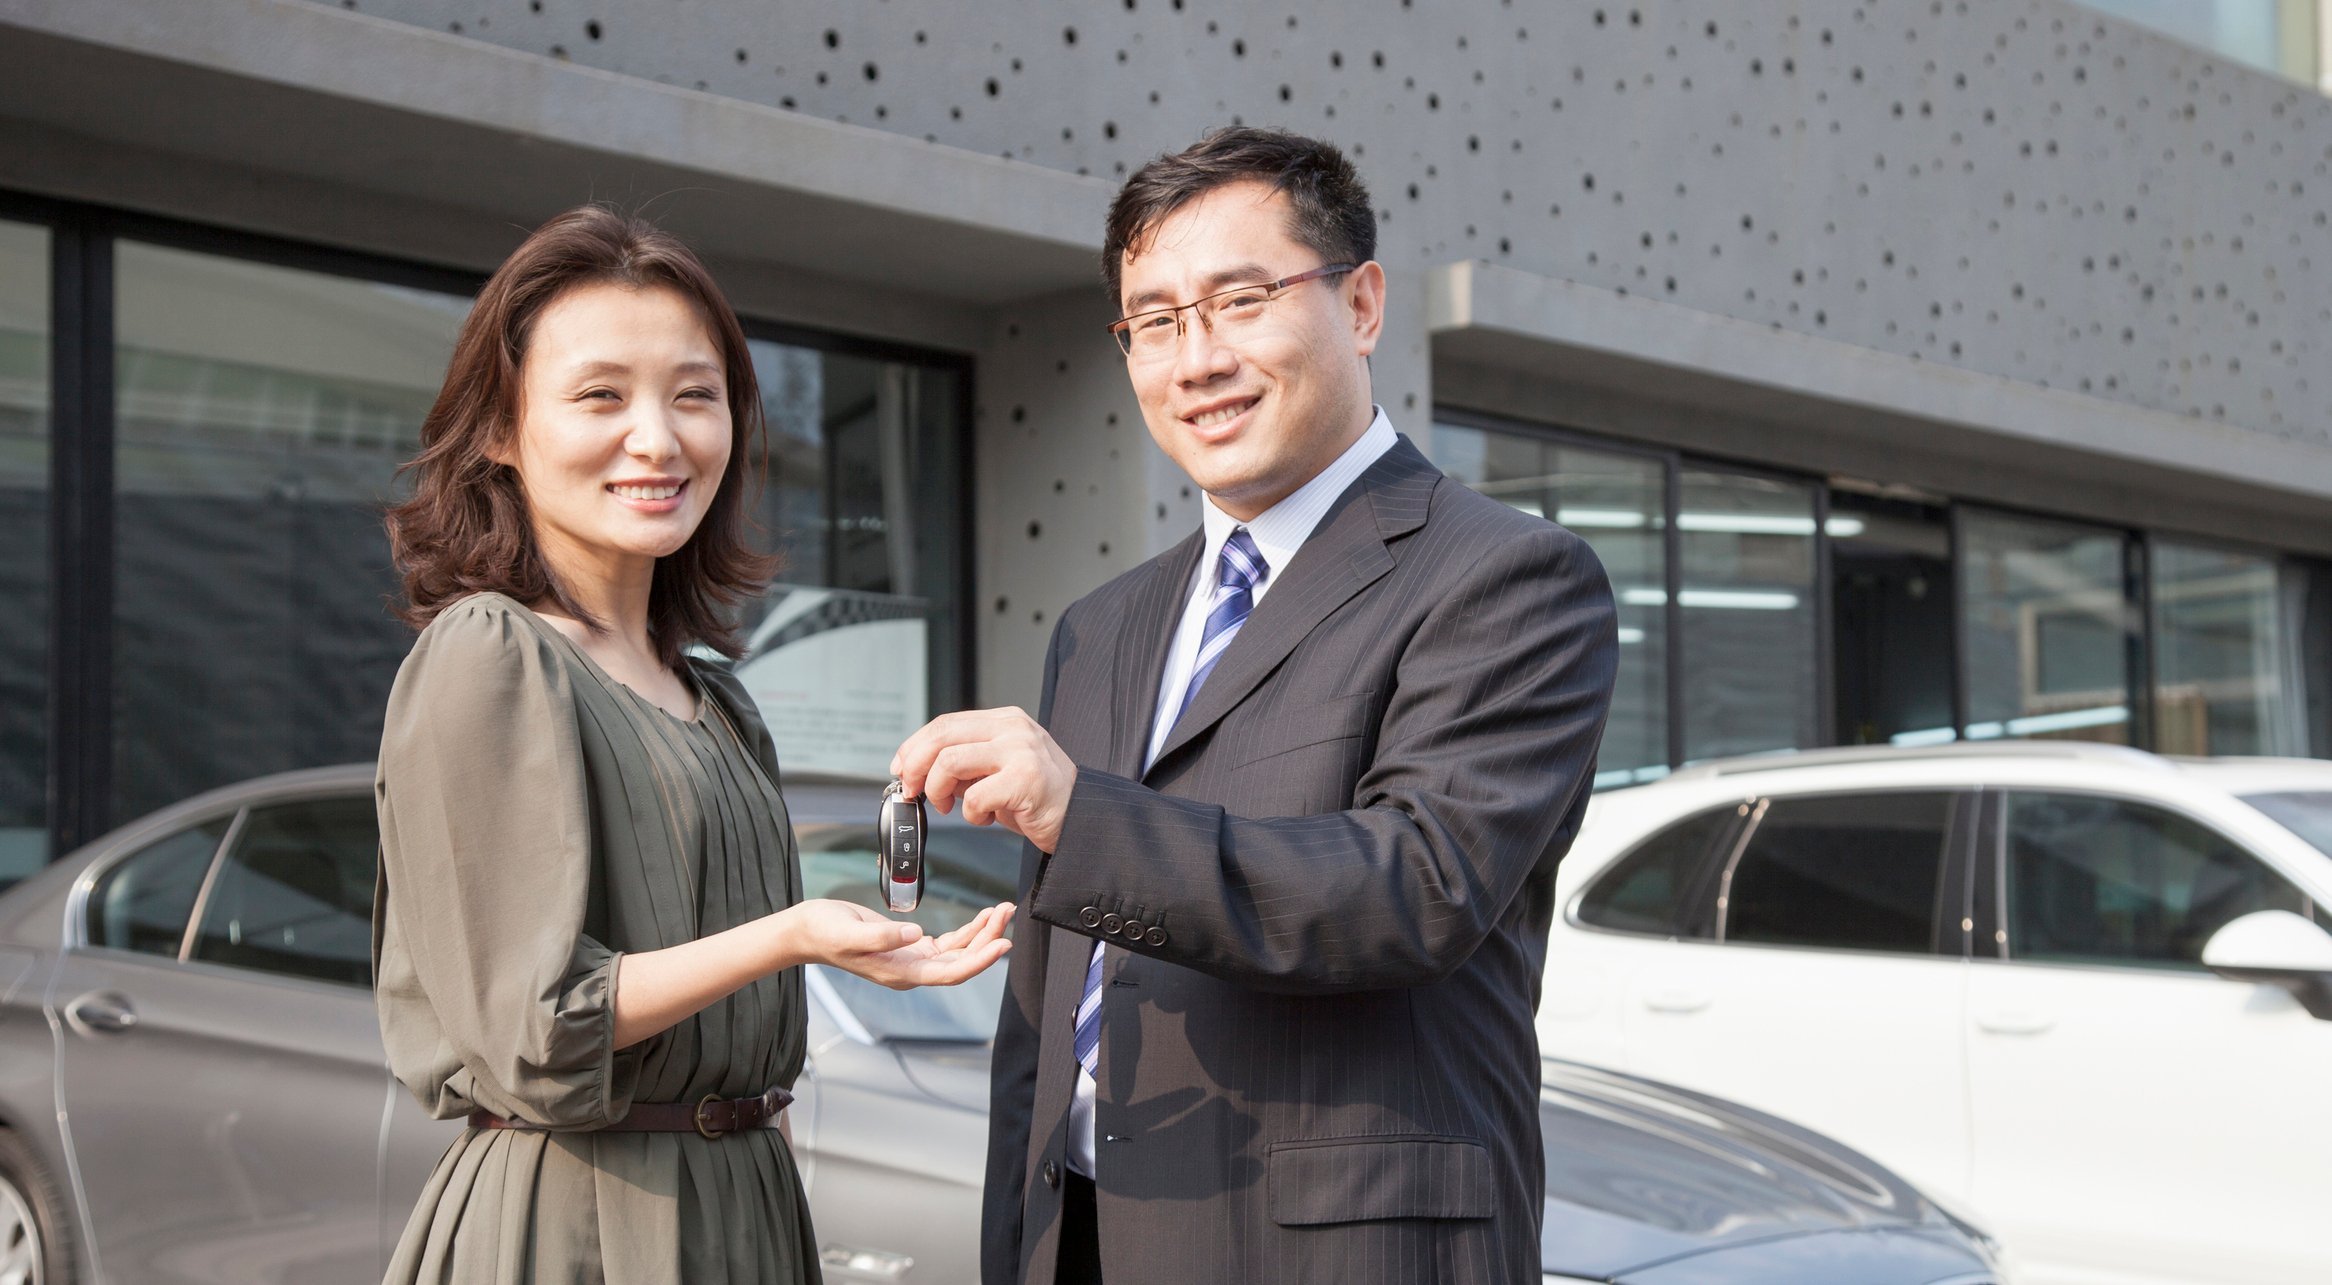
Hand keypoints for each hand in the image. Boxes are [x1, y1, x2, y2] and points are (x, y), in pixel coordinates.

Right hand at [783, 898, 1013, 989]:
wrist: (808, 930)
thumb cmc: (825, 932)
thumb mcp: (850, 933)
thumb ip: (883, 937)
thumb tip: (917, 936)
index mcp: (900, 974)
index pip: (950, 973)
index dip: (979, 962)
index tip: (1002, 944)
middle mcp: (911, 971)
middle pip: (961, 961)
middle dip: (988, 940)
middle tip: (1007, 912)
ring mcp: (912, 960)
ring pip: (959, 951)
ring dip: (983, 933)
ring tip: (1002, 909)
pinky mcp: (911, 945)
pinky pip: (949, 942)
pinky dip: (969, 930)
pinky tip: (983, 916)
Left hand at [892, 707, 1077, 852]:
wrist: (1080, 818)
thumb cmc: (1036, 797)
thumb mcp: (999, 767)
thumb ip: (966, 760)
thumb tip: (917, 769)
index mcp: (1005, 720)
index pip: (946, 723)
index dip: (915, 746)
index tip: (901, 769)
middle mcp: (1013, 729)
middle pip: (942, 736)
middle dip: (915, 767)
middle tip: (912, 791)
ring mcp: (1020, 752)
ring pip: (950, 762)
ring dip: (939, 791)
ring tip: (951, 807)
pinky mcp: (1025, 780)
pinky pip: (974, 797)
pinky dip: (971, 814)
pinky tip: (985, 817)